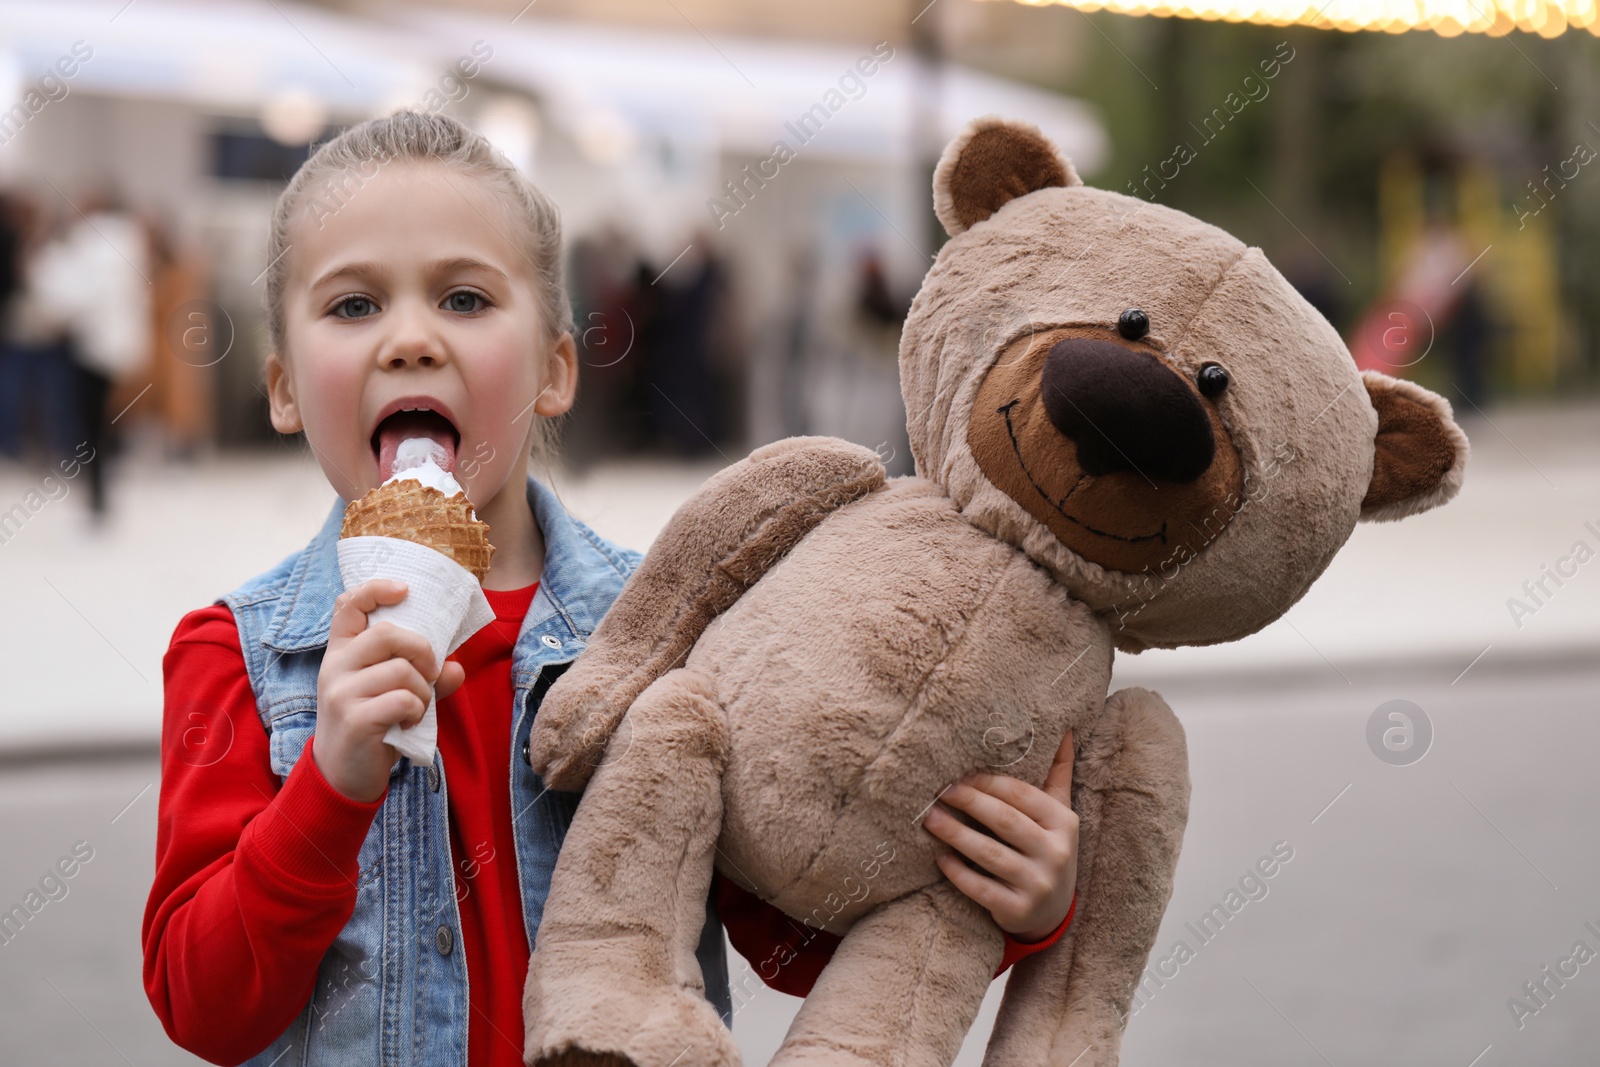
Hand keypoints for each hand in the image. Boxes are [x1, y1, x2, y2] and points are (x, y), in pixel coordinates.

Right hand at [313, 578, 466, 801]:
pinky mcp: (354, 719)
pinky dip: (417, 711)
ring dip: (423, 691)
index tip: (405, 590)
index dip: (376, 589)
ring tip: (416, 708)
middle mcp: (335, 666)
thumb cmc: (372, 725)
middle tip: (430, 674)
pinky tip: (409, 723)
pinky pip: (404, 700)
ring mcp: (341, 692)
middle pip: (388, 633)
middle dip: (423, 651)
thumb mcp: (392, 695)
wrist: (342, 775)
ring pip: (402, 670)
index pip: (348, 605)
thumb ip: (422, 677)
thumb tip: (457, 667)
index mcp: (341, 652)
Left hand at [923, 728, 1078, 941]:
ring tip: (930, 818)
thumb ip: (1058, 773)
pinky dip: (957, 872)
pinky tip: (939, 857)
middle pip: (1004, 821)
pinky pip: (981, 888)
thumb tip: (1066, 729)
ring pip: (989, 854)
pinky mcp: (1018, 910)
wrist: (1053, 913)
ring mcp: (1038, 884)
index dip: (989, 782)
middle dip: (969, 802)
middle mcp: (1055, 853)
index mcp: (1064, 823)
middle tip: (939, 790)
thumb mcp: (1059, 814)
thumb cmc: (1047, 849)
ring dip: (955, 834)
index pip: (1022, 795)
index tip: (960, 772)